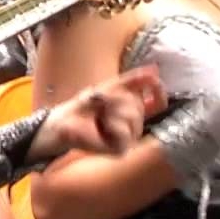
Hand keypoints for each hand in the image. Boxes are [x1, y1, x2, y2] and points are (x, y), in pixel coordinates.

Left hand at [34, 65, 165, 158]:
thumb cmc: (84, 107)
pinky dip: (109, 124)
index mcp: (134, 112)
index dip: (158, 90)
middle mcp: (136, 127)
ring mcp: (129, 139)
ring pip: (132, 116)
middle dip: (115, 96)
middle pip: (138, 104)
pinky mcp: (120, 150)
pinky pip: (124, 131)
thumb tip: (155, 69)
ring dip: (110, 109)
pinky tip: (100, 125)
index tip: (153, 80)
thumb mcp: (108, 88)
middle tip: (98, 101)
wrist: (61, 123)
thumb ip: (132, 79)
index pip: (158, 102)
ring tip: (97, 114)